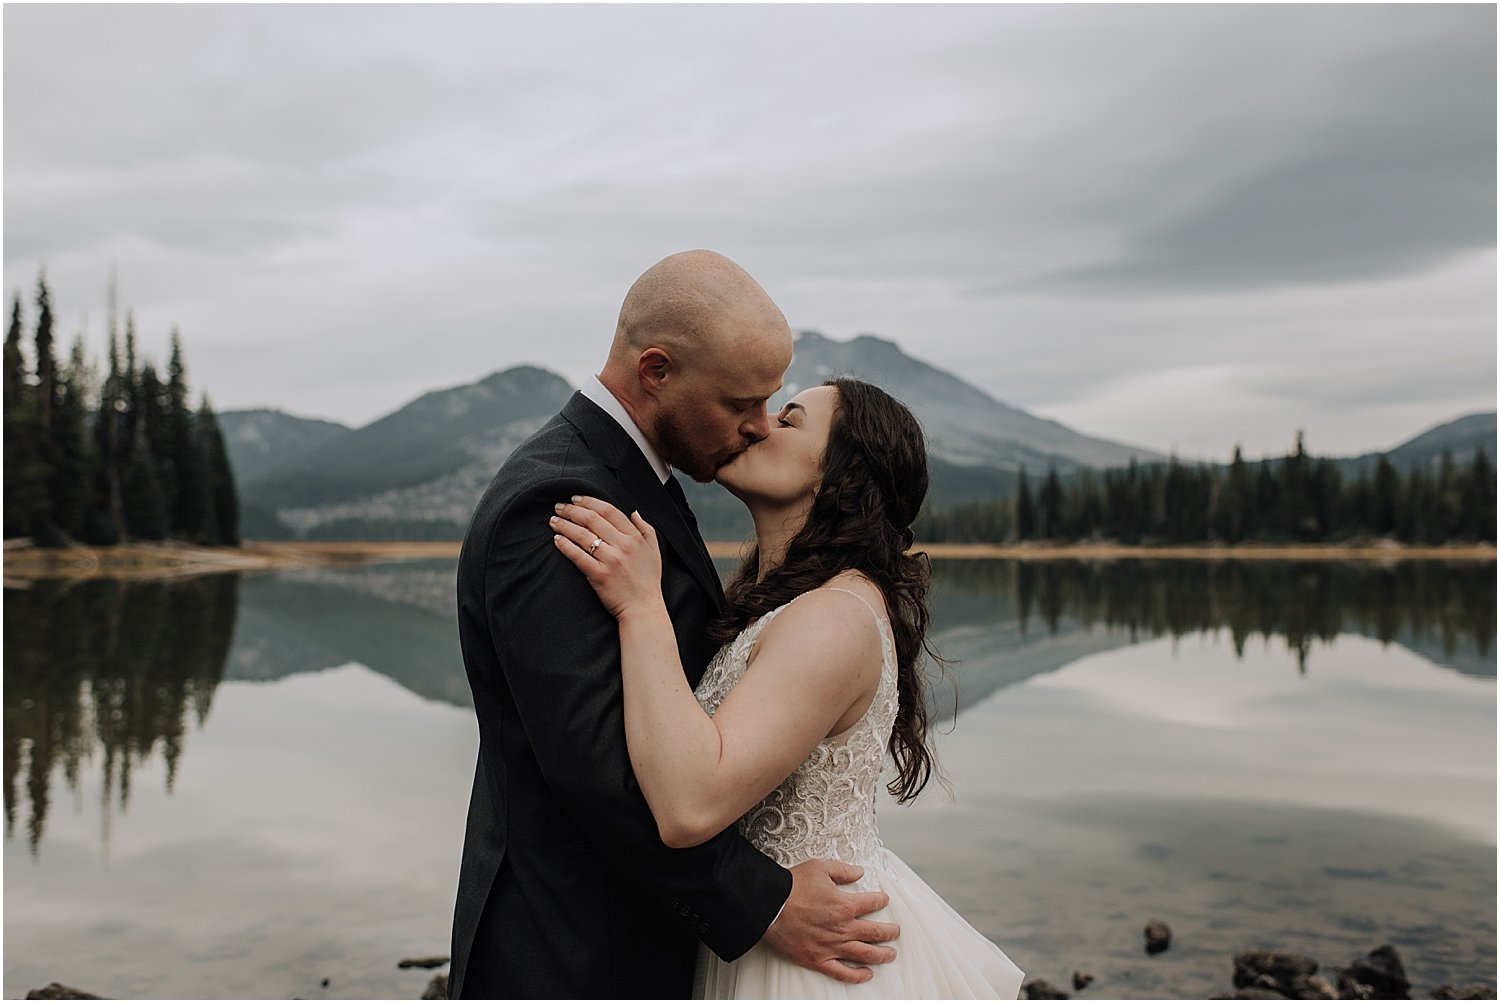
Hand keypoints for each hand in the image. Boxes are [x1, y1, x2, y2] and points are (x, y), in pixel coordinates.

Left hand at [551, 495, 663, 620]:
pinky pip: (577, 555)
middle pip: (592, 519)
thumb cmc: (648, 581)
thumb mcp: (654, 551)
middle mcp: (623, 545)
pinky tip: (556, 539)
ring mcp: (610, 560)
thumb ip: (646, 529)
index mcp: (635, 537)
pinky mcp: (599, 574)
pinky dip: (565, 545)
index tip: (575, 499)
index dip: (589, 501)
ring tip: (553, 521)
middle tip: (558, 507)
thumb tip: (634, 512)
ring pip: (582, 535)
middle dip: (571, 510)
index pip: (609, 511)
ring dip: (564, 525)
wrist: (643, 608)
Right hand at [761, 859, 898, 983]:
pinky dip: (858, 975)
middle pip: (876, 933)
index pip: (873, 904)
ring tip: (890, 954)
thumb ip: (843, 870)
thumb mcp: (820, 868)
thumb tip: (859, 871)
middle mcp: (843, 928)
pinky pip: (843, 973)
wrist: (768, 906)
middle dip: (890, 932)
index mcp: (845, 905)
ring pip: (865, 954)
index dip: (881, 901)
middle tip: (896, 931)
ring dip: (882, 954)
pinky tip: (867, 973)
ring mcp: (832, 947)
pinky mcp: (818, 960)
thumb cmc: (791, 887)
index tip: (884, 900)